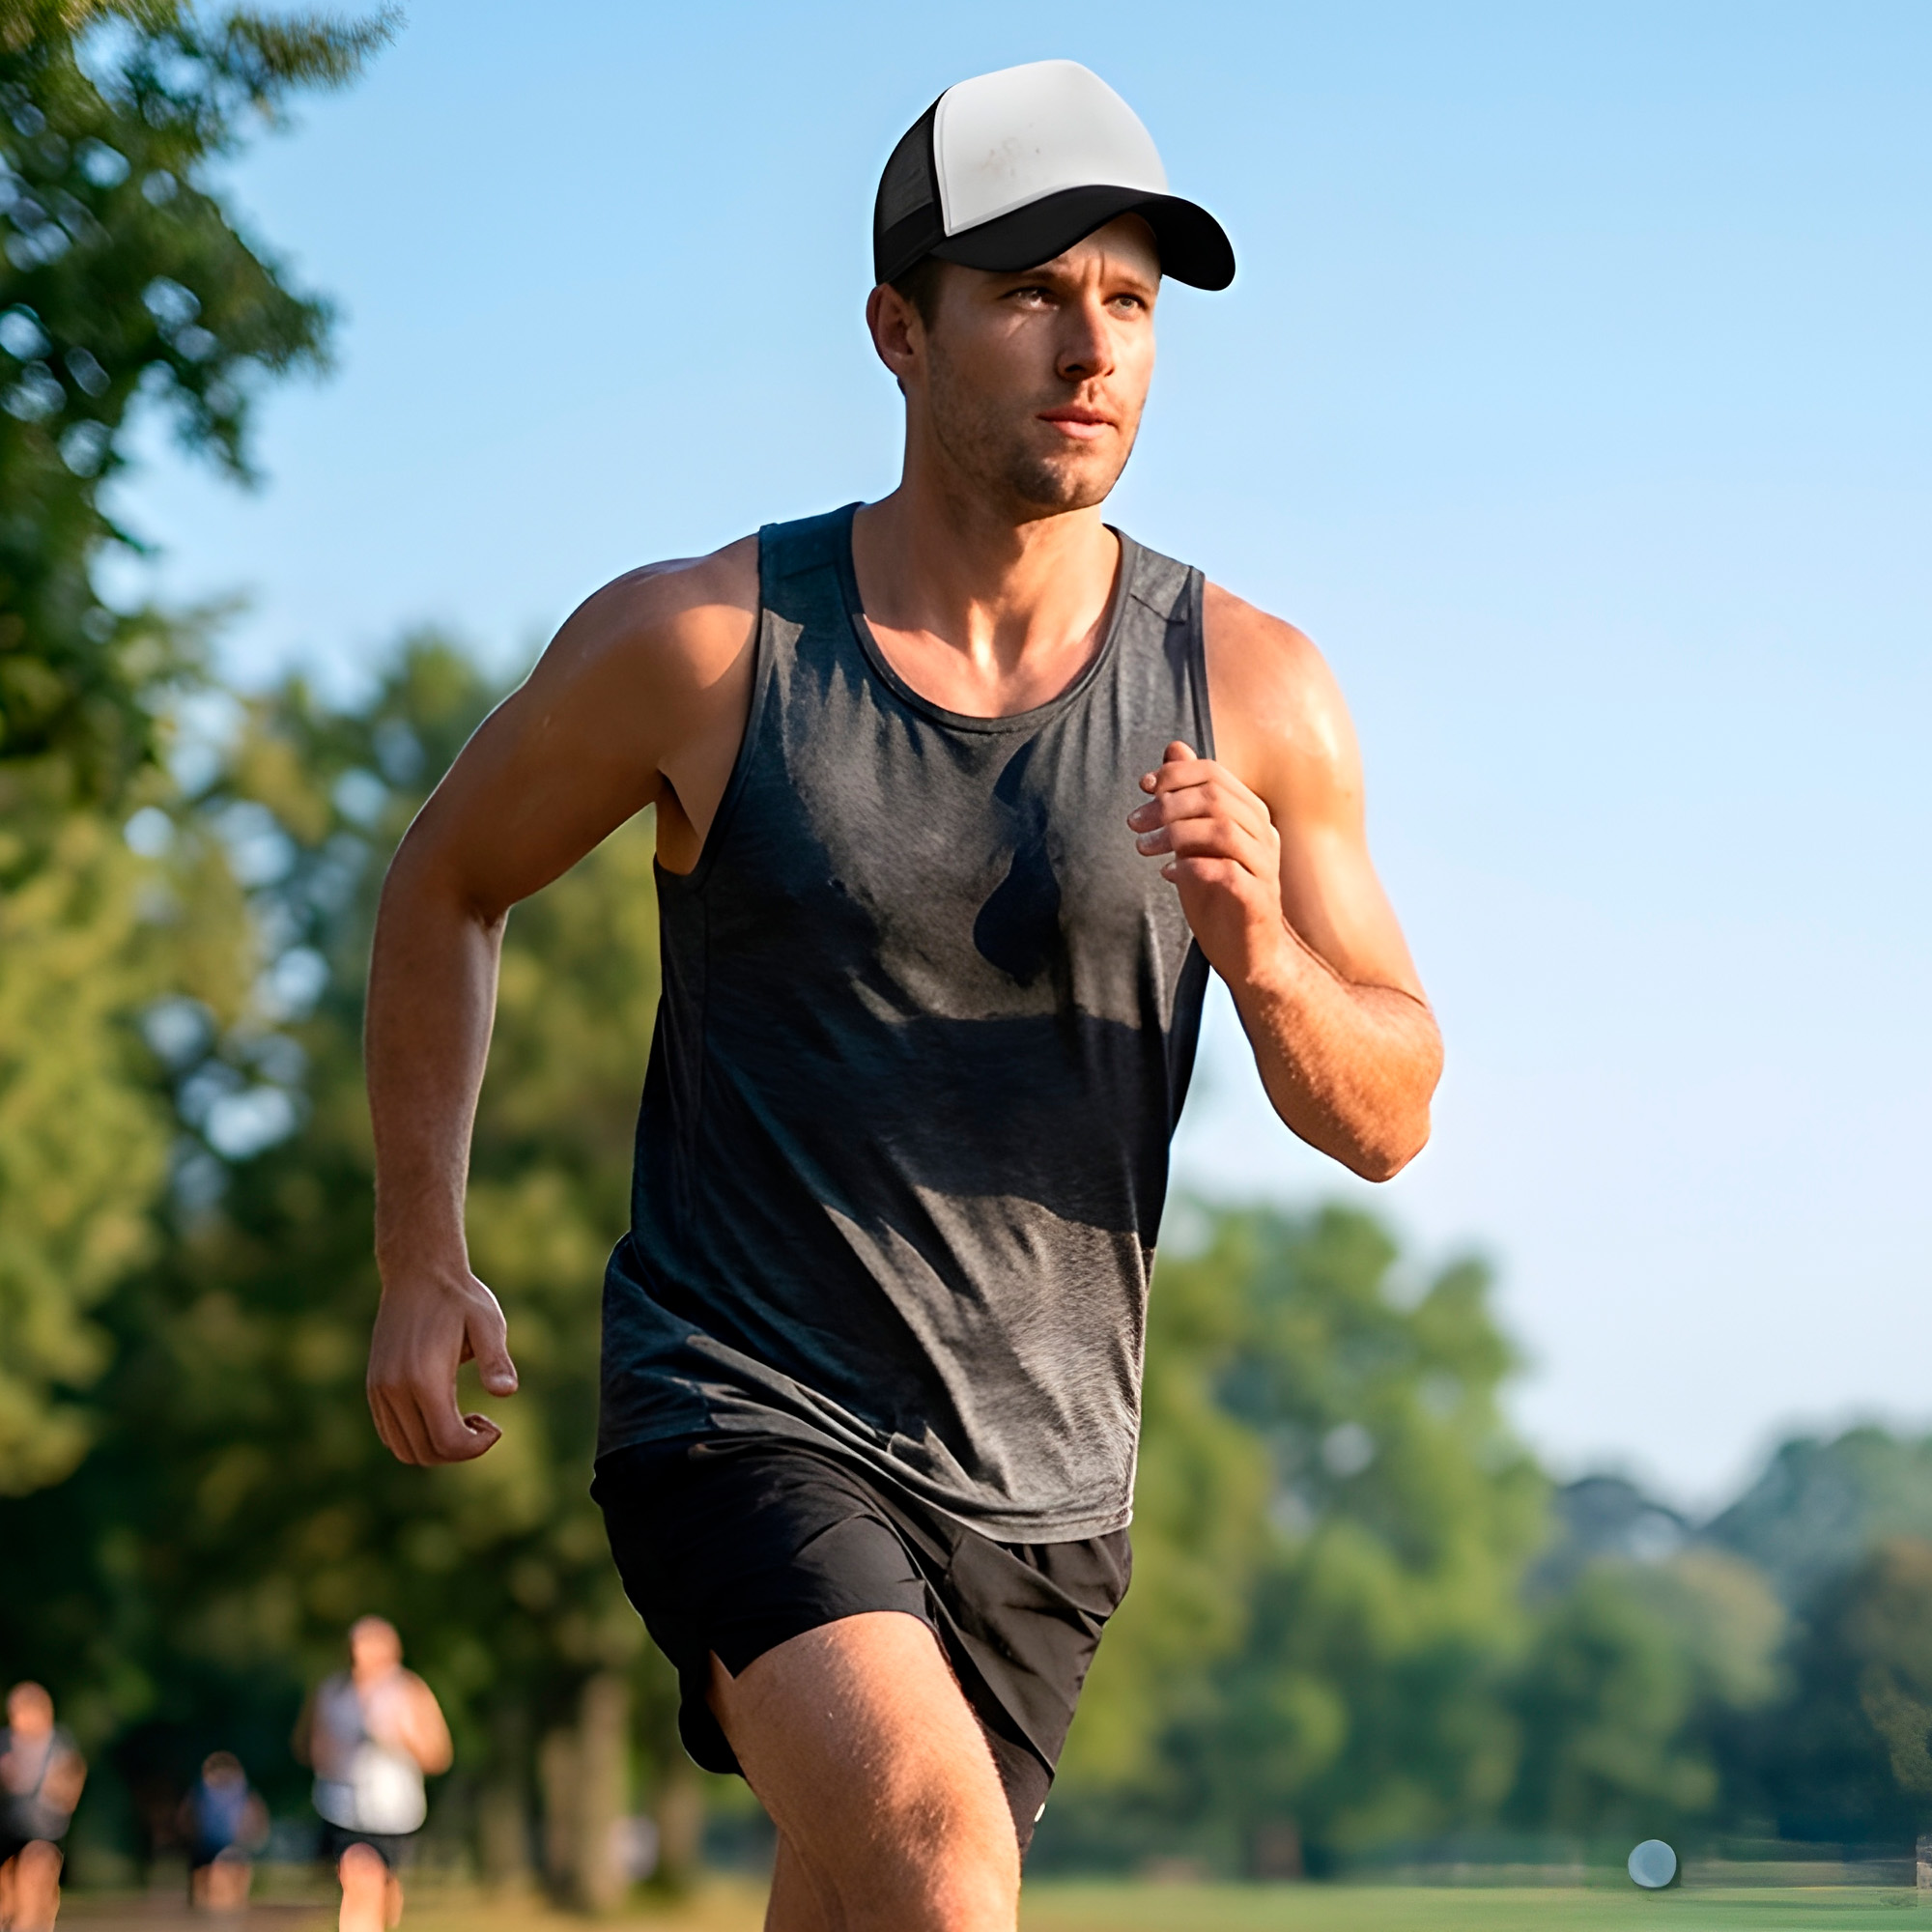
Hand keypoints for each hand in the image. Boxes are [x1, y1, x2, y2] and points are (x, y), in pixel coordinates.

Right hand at [366, 1267, 517, 1464]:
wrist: (417, 1271)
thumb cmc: (460, 1298)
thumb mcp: (487, 1323)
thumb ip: (495, 1360)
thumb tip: (507, 1392)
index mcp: (423, 1378)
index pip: (446, 1441)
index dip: (476, 1447)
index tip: (495, 1425)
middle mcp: (394, 1389)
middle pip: (425, 1453)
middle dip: (460, 1451)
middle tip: (482, 1422)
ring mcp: (380, 1389)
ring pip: (404, 1449)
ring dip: (437, 1448)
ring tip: (463, 1418)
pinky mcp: (374, 1386)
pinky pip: (390, 1433)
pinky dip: (417, 1438)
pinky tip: (442, 1412)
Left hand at [1127, 740, 1286, 982]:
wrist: (1248, 953)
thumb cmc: (1220, 895)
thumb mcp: (1196, 840)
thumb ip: (1187, 798)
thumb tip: (1173, 748)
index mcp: (1250, 814)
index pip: (1214, 774)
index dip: (1175, 774)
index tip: (1143, 787)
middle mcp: (1263, 834)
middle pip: (1216, 797)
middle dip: (1168, 804)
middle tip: (1134, 821)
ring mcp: (1264, 867)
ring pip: (1222, 830)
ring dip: (1175, 833)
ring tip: (1143, 848)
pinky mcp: (1257, 899)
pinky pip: (1227, 873)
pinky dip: (1192, 868)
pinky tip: (1169, 874)